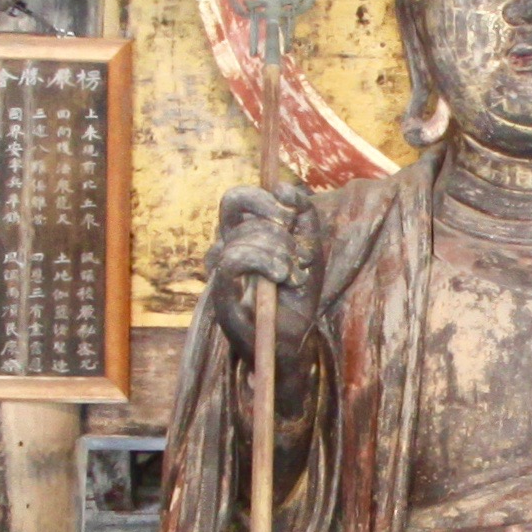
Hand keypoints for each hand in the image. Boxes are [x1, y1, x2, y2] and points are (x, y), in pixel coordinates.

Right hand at [205, 186, 323, 396]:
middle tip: (297, 250)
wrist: (292, 343)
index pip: (236, 200)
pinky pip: (231, 260)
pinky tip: (283, 277)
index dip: (262, 197)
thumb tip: (286, 189)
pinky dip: (264, 262)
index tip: (290, 213)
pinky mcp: (220, 294)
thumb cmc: (298, 299)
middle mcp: (225, 250)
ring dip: (278, 250)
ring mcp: (220, 272)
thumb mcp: (311, 253)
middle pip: (235, 208)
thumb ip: (304, 217)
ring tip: (294, 275)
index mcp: (242, 238)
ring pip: (240, 234)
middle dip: (274, 221)